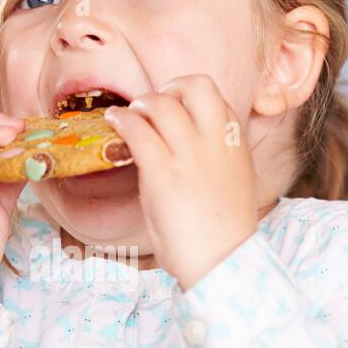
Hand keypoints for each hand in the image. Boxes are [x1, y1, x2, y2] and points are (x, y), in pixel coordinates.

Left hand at [103, 74, 257, 289]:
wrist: (221, 262)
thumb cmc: (221, 232)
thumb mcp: (230, 183)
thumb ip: (214, 157)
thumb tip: (181, 145)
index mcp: (235, 143)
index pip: (215, 97)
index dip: (189, 96)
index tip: (174, 107)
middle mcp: (216, 141)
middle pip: (195, 85)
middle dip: (169, 88)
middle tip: (151, 106)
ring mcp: (189, 155)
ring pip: (161, 103)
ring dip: (140, 104)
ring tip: (127, 116)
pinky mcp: (163, 173)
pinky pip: (137, 130)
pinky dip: (120, 120)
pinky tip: (112, 123)